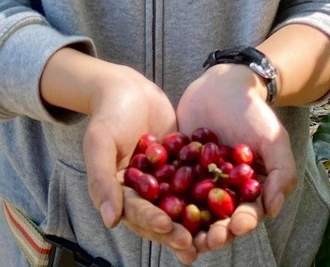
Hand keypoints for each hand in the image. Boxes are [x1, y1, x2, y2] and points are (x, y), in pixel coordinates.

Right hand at [82, 65, 200, 262]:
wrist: (128, 88)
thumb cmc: (109, 114)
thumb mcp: (100, 143)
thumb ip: (102, 180)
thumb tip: (110, 220)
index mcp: (121, 194)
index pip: (136, 213)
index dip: (151, 221)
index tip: (166, 226)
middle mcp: (144, 193)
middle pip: (161, 217)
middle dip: (176, 231)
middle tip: (194, 242)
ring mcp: (164, 182)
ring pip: (181, 206)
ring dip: (196, 223)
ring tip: (212, 236)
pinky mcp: (182, 168)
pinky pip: (196, 183)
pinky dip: (210, 194)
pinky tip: (229, 202)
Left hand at [175, 64, 297, 254]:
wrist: (222, 84)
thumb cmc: (252, 112)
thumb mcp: (273, 138)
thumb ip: (281, 172)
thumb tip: (273, 210)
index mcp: (248, 192)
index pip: (246, 214)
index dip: (241, 224)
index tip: (234, 227)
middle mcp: (222, 193)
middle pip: (218, 220)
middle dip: (212, 233)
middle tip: (205, 240)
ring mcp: (197, 183)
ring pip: (191, 211)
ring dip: (185, 227)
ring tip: (179, 233)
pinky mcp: (175, 170)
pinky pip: (167, 188)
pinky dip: (161, 200)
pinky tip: (154, 208)